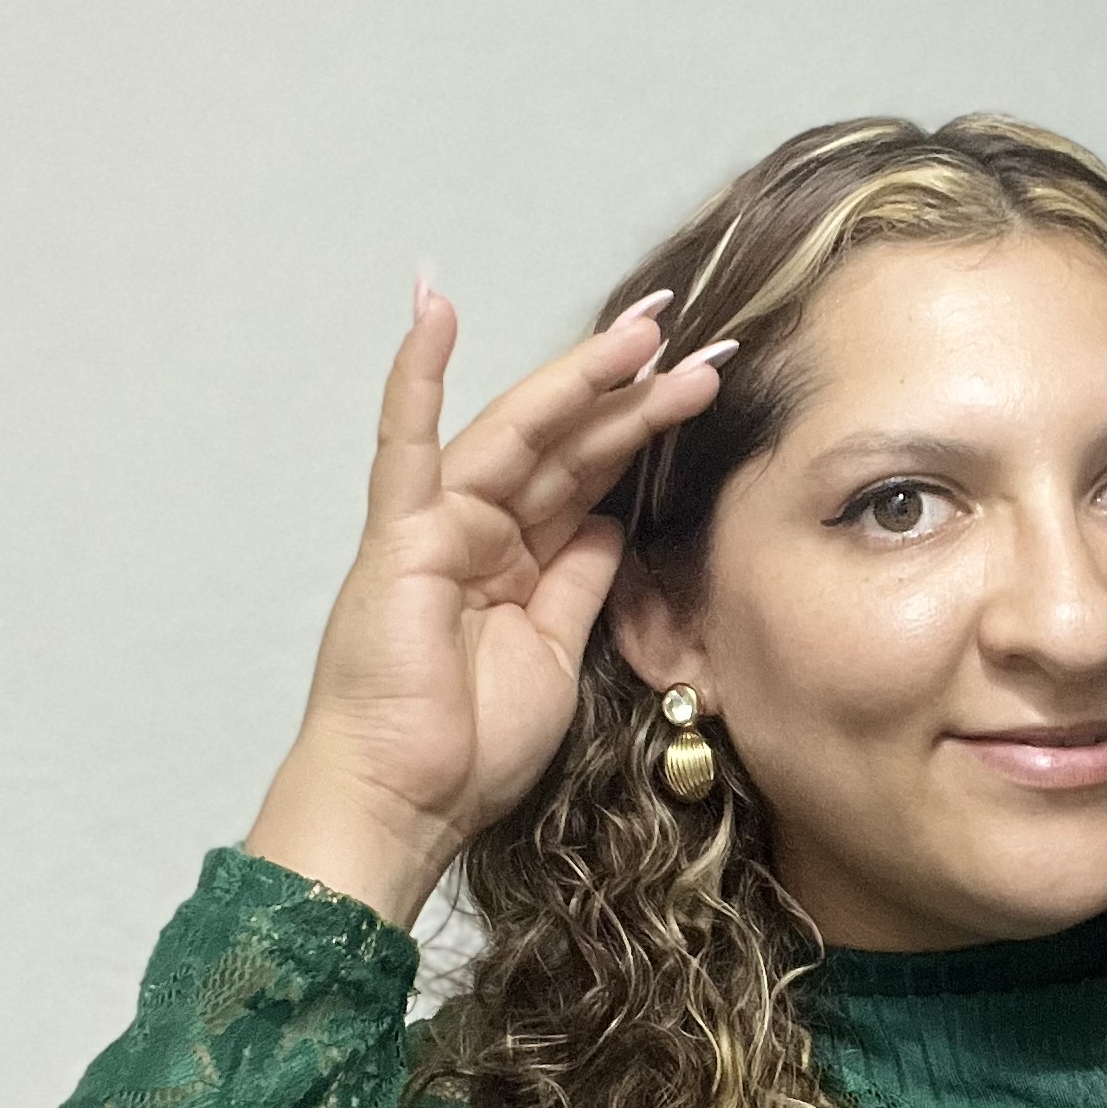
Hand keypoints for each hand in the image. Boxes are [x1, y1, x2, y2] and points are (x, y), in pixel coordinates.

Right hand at [245, 279, 732, 925]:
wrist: (409, 800)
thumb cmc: (472, 746)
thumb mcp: (560, 653)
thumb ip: (584, 582)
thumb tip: (614, 523)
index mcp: (524, 561)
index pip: (593, 476)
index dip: (647, 428)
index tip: (704, 385)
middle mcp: (483, 530)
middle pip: (569, 445)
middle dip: (635, 393)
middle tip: (701, 343)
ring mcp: (440, 526)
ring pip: (520, 436)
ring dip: (580, 381)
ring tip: (645, 332)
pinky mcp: (402, 538)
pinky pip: (406, 447)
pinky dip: (415, 376)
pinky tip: (435, 307)